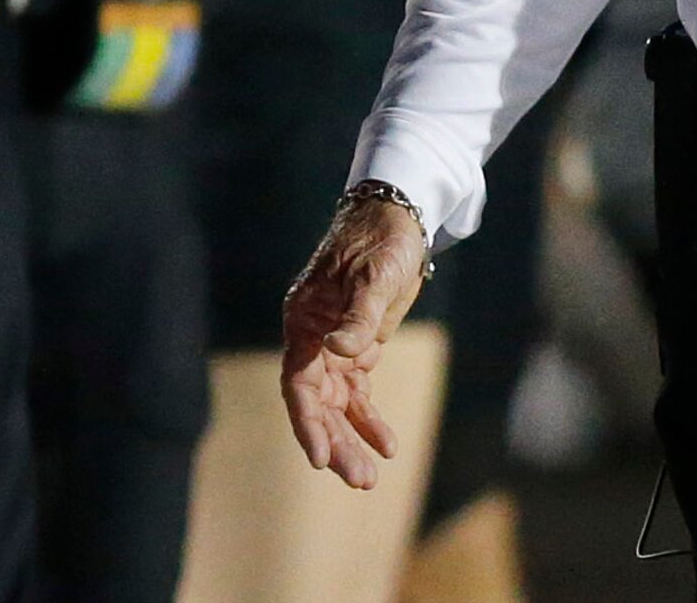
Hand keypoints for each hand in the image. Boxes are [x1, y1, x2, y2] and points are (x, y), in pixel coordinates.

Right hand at [280, 192, 429, 487]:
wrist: (398, 218)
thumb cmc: (381, 241)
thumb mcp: (375, 276)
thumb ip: (359, 315)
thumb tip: (342, 351)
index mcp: (303, 320)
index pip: (298, 383)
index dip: (308, 422)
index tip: (321, 458)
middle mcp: (312, 339)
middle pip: (317, 403)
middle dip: (335, 442)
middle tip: (359, 479)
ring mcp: (333, 347)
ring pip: (336, 406)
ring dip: (351, 439)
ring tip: (369, 477)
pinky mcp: (358, 348)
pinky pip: (358, 394)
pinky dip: (369, 419)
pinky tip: (386, 445)